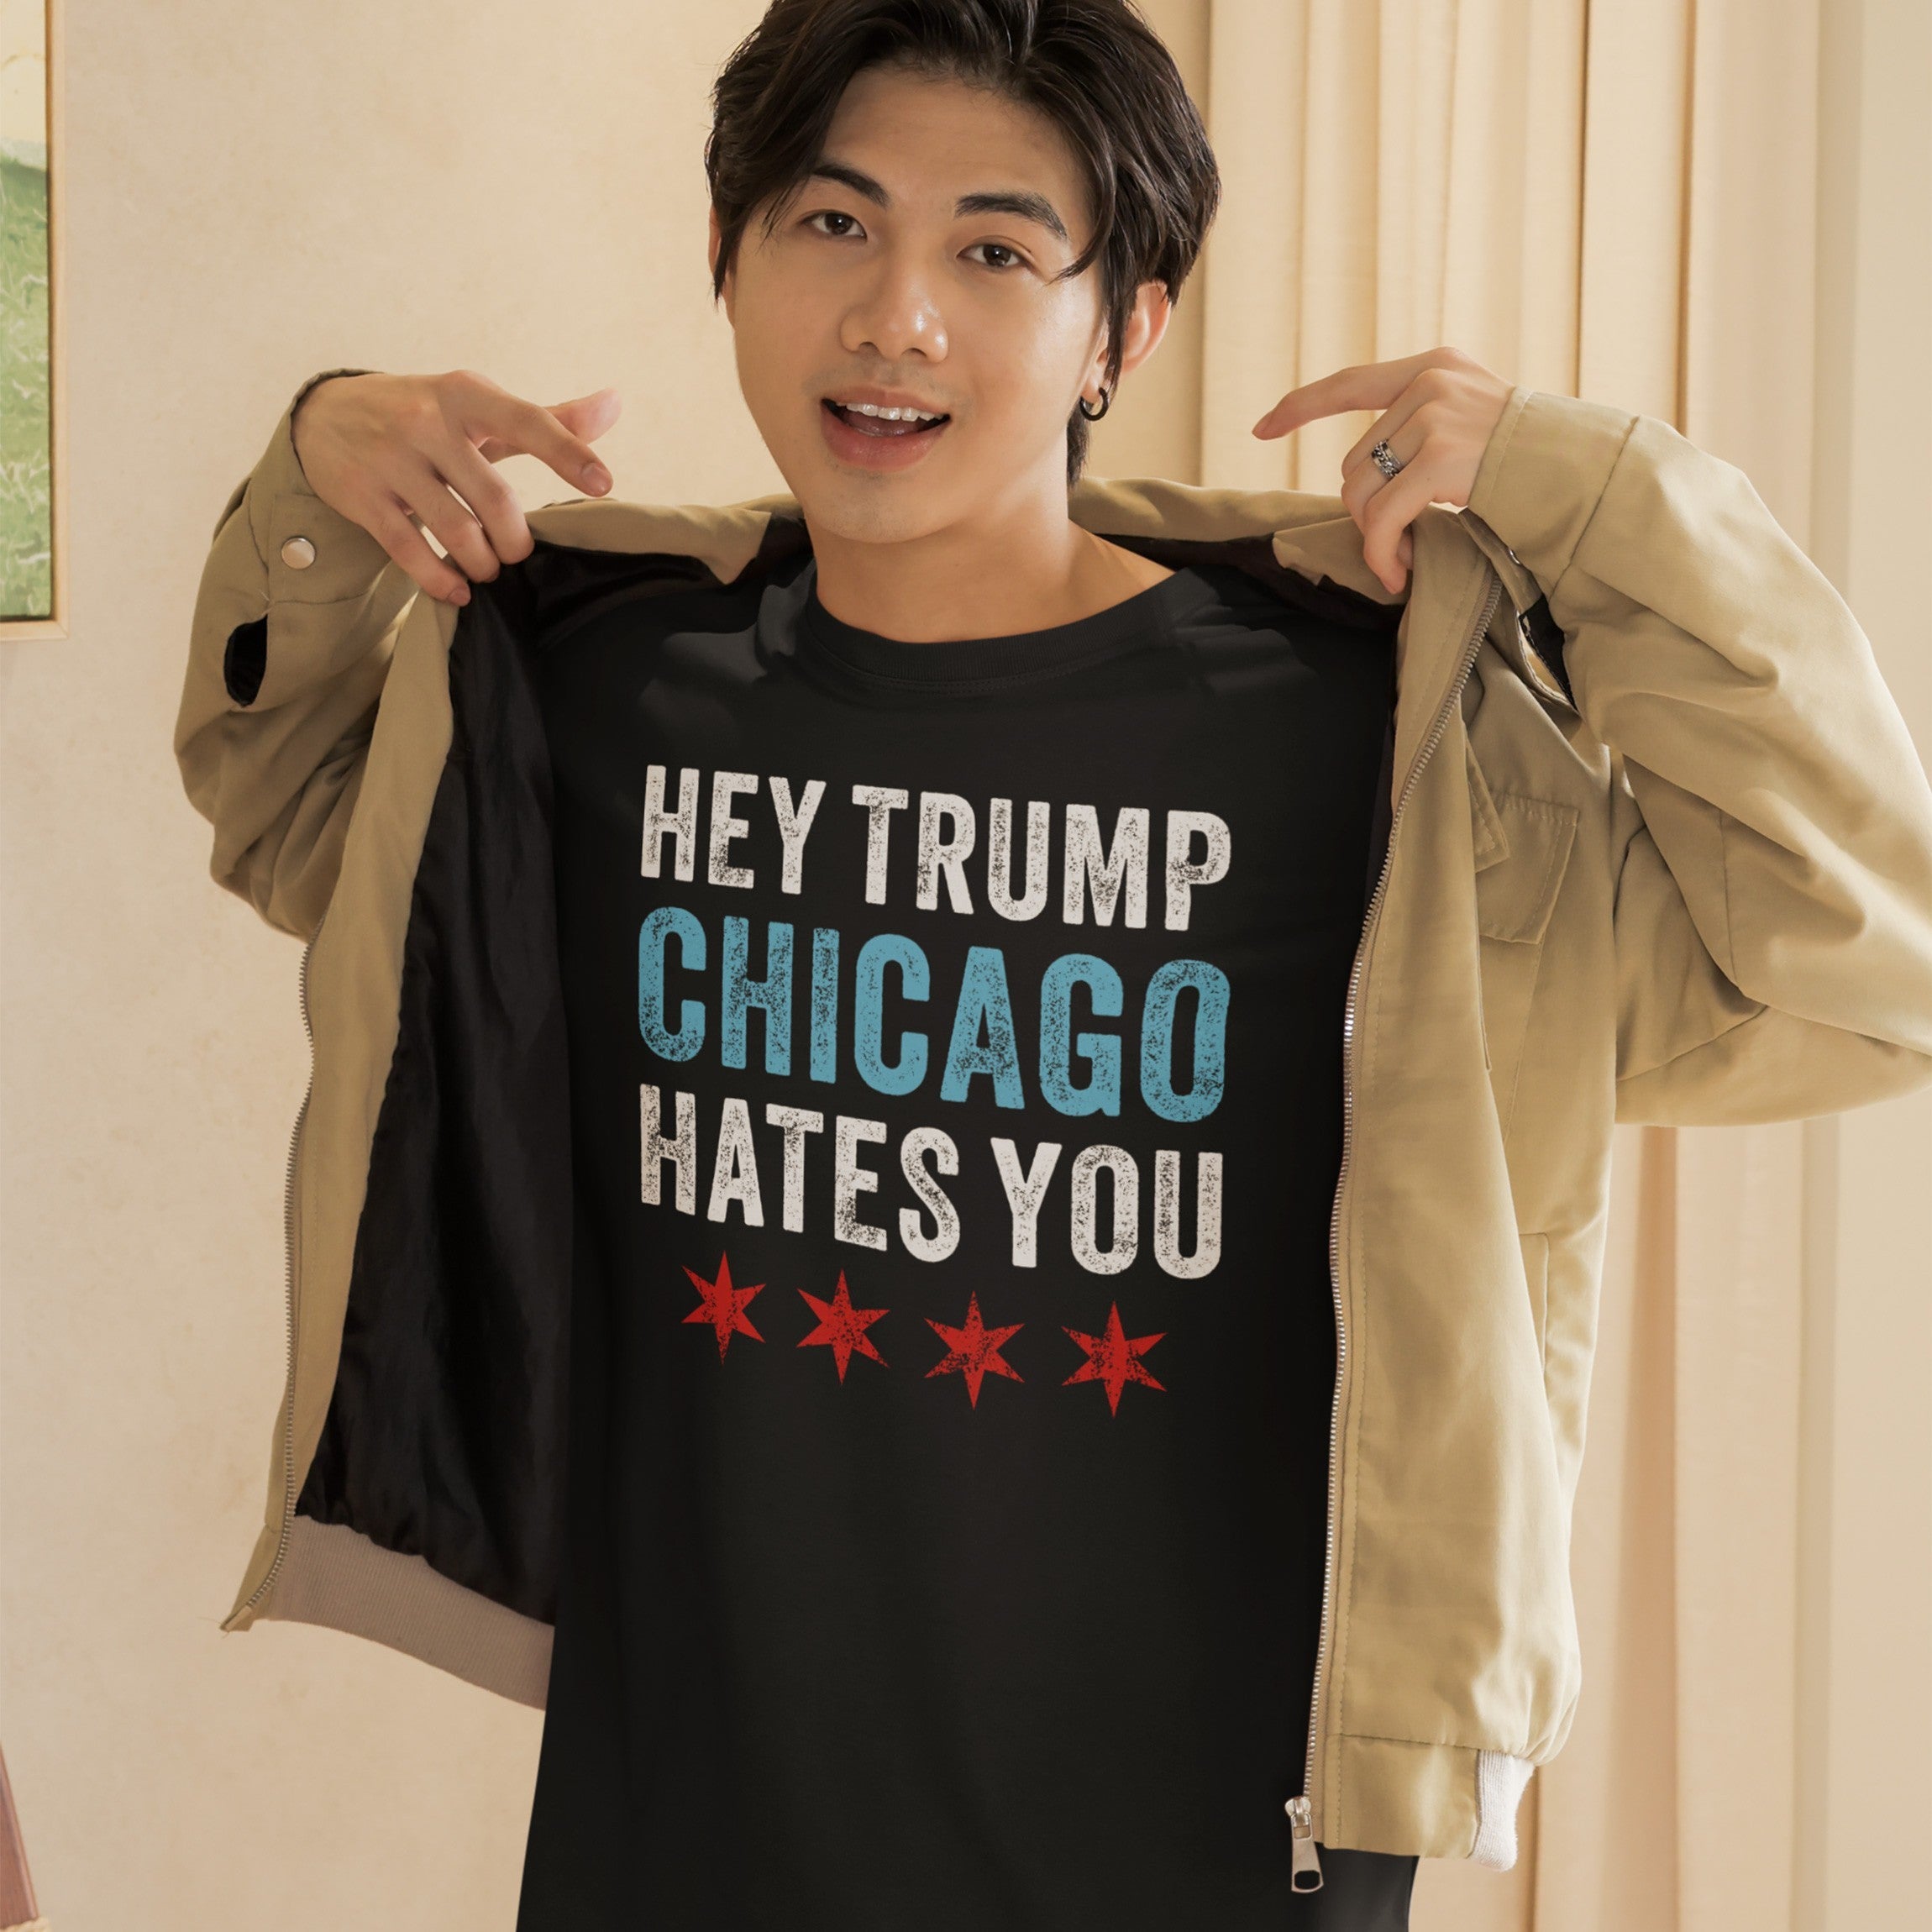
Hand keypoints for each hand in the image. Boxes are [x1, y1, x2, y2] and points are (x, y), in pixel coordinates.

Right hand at [291, 369, 622, 603]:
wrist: (325, 414)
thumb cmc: (423, 415)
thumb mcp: (479, 409)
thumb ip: (546, 419)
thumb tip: (615, 404)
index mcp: (465, 396)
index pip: (527, 422)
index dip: (568, 454)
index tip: (603, 484)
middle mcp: (426, 421)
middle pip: (495, 499)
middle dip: (515, 541)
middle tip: (516, 552)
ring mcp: (391, 459)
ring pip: (456, 531)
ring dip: (482, 563)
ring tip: (486, 568)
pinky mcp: (363, 497)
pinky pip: (410, 550)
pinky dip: (440, 579)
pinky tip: (456, 589)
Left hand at [1251, 347, 1512, 593]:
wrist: (1591, 470)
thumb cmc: (1537, 464)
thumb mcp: (1478, 422)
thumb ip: (1425, 427)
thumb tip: (1367, 473)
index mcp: (1436, 368)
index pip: (1352, 382)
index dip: (1302, 406)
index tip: (1262, 427)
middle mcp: (1432, 383)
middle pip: (1355, 461)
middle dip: (1365, 512)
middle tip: (1395, 547)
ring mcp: (1436, 416)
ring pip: (1362, 492)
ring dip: (1375, 538)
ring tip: (1403, 560)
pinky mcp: (1441, 457)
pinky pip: (1383, 518)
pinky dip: (1382, 553)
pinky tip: (1400, 574)